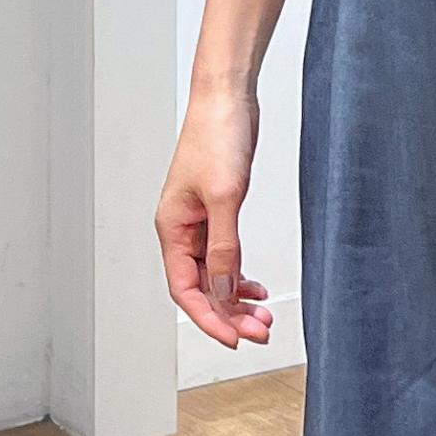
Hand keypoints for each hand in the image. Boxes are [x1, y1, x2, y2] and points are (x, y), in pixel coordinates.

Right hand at [155, 91, 273, 349]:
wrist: (228, 96)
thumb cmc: (218, 135)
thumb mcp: (225, 195)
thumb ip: (225, 246)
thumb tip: (225, 290)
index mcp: (172, 228)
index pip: (186, 289)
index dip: (209, 318)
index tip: (235, 338)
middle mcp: (182, 229)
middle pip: (201, 286)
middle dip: (228, 312)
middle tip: (260, 330)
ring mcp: (200, 219)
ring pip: (215, 272)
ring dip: (237, 296)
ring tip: (263, 314)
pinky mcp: (218, 208)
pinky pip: (225, 253)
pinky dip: (240, 272)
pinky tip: (257, 285)